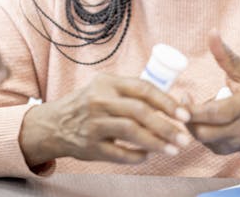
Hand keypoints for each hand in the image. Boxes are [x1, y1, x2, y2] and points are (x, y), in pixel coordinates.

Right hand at [19, 73, 192, 167]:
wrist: (54, 124)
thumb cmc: (88, 105)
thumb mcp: (105, 89)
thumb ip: (133, 93)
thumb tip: (172, 104)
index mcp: (108, 83)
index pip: (143, 89)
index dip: (167, 102)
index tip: (184, 115)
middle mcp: (99, 101)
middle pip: (139, 112)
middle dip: (166, 126)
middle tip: (185, 138)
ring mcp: (93, 124)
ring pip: (131, 132)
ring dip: (156, 142)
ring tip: (174, 149)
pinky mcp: (89, 146)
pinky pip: (119, 154)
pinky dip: (137, 156)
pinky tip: (147, 156)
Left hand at [185, 30, 239, 154]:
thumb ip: (225, 54)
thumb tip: (212, 32)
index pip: (218, 113)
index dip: (195, 108)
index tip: (182, 95)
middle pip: (206, 131)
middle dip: (188, 117)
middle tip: (180, 101)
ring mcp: (235, 144)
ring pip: (202, 140)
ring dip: (190, 124)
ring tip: (188, 107)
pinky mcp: (226, 151)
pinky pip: (204, 144)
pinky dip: (196, 130)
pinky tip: (195, 118)